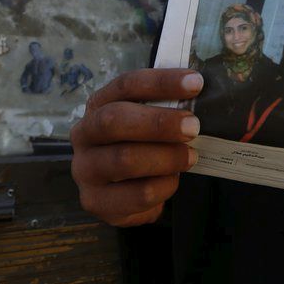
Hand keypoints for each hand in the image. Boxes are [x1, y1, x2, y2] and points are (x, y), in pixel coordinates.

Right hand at [70, 69, 202, 226]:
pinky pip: (137, 194)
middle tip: (193, 126)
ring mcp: (85, 170)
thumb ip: (166, 107)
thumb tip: (199, 95)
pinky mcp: (96, 201)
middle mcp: (84, 134)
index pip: (126, 85)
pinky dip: (164, 186)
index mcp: (98, 105)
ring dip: (166, 158)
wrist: (122, 190)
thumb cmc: (141, 145)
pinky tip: (172, 180)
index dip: (161, 82)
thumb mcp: (148, 121)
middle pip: (114, 120)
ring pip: (125, 160)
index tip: (195, 83)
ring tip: (190, 157)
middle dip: (159, 123)